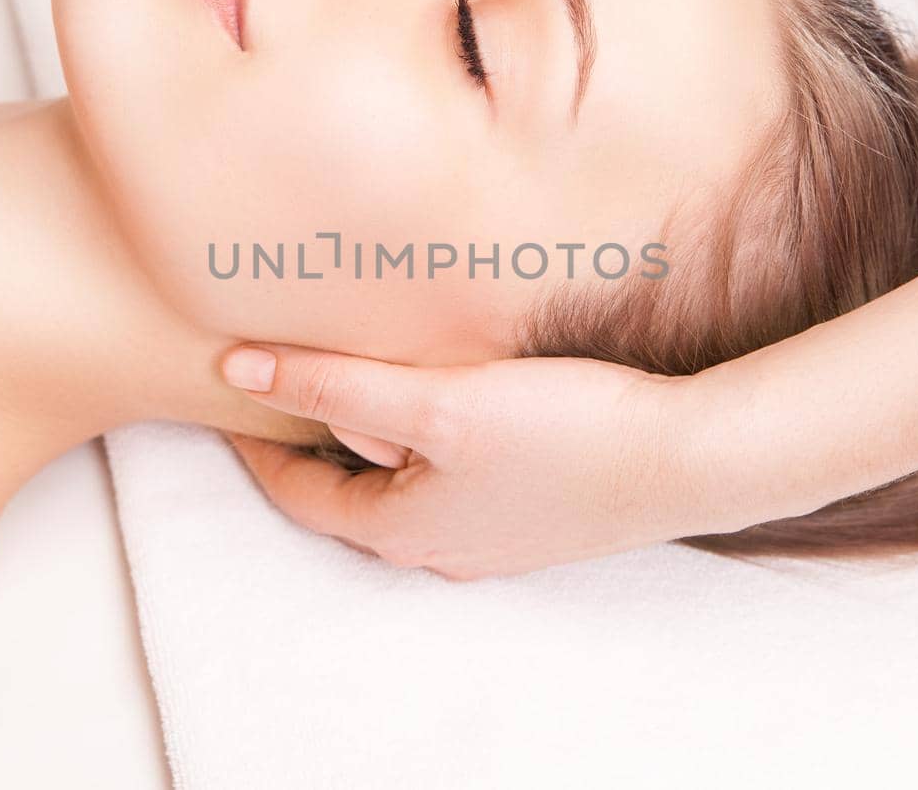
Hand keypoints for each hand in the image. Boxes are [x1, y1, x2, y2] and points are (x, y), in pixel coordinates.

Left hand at [217, 343, 740, 579]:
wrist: (684, 461)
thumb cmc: (563, 433)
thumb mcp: (435, 402)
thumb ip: (335, 385)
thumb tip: (238, 369)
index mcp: (401, 530)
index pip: (299, 493)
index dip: (258, 445)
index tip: (233, 399)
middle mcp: (439, 548)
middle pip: (350, 492)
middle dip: (317, 441)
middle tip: (293, 380)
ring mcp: (489, 538)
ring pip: (405, 486)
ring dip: (376, 441)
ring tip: (365, 381)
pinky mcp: (531, 514)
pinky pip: (453, 482)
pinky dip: (428, 446)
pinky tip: (451, 406)